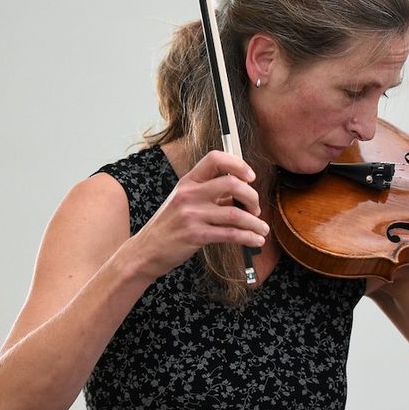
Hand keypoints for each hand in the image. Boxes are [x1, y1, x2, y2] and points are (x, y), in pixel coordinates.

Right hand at [129, 150, 267, 277]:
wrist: (146, 251)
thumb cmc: (170, 225)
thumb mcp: (183, 201)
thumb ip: (209, 193)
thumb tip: (242, 192)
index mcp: (188, 181)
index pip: (215, 158)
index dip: (238, 164)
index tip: (251, 176)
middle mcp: (189, 194)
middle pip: (232, 184)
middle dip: (252, 196)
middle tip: (256, 209)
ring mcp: (191, 215)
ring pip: (235, 213)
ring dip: (255, 223)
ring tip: (262, 229)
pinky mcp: (195, 235)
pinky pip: (230, 234)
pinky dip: (248, 237)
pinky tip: (255, 240)